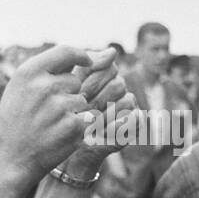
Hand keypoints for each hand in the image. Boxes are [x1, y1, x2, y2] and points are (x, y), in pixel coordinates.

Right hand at [0, 45, 96, 183]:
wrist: (7, 161)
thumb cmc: (15, 123)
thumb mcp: (20, 89)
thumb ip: (50, 69)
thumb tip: (94, 56)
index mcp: (28, 72)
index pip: (66, 51)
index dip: (80, 56)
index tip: (87, 62)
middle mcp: (44, 86)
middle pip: (75, 80)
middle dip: (69, 94)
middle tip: (47, 113)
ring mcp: (60, 106)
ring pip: (83, 101)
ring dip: (74, 112)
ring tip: (50, 126)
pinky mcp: (73, 126)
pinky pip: (88, 118)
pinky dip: (79, 128)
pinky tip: (59, 136)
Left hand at [62, 47, 136, 171]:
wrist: (65, 147)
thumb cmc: (64, 115)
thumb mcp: (69, 89)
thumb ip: (86, 68)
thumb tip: (113, 51)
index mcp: (104, 76)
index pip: (109, 67)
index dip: (94, 80)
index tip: (79, 93)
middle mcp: (119, 89)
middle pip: (118, 84)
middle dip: (97, 98)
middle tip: (82, 109)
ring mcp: (127, 107)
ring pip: (126, 101)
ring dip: (104, 114)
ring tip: (87, 123)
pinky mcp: (133, 126)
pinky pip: (134, 119)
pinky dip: (115, 126)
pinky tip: (99, 132)